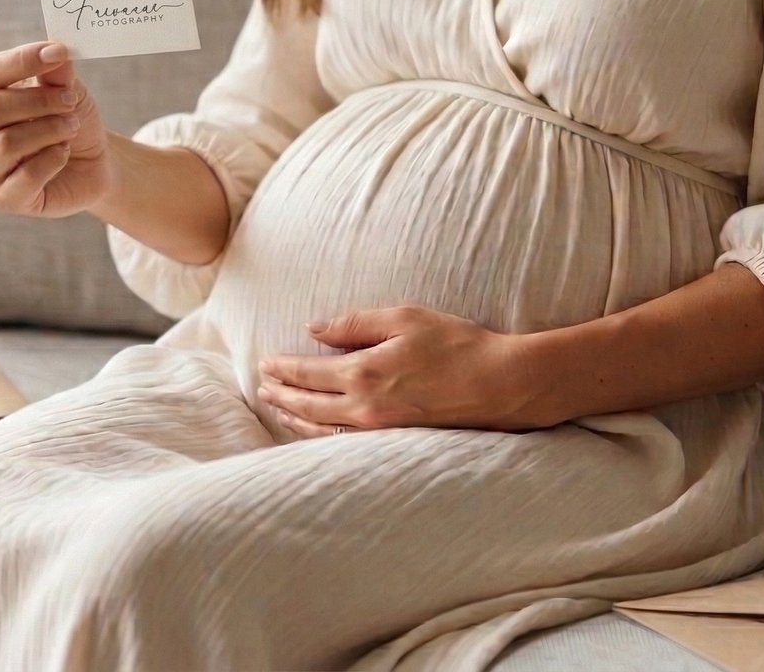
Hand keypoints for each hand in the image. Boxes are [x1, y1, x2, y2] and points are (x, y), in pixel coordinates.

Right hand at [0, 40, 115, 217]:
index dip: (22, 60)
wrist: (92, 162)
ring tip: (70, 127)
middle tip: (70, 100)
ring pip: (6, 143)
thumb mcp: (68, 89)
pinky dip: (51, 160)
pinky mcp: (5, 198)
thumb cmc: (69, 119)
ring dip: (48, 130)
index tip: (58, 53)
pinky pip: (24, 176)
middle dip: (39, 100)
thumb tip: (56, 53)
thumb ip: (58, 73)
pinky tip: (63, 153)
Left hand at [255, 304, 557, 435]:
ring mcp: (380, 431)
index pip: (307, 374)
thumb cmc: (457, 344)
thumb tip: (315, 329)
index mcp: (363, 374)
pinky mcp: (396, 442)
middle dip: (281, 395)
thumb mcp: (404, 318)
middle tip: (262, 387)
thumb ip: (355, 324)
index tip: (265, 364)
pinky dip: (322, 437)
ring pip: (323, 431)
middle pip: (308, 405)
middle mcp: (365, 408)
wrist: (501, 384)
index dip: (282, 369)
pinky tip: (316, 431)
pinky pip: (346, 445)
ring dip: (295, 419)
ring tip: (278, 409)